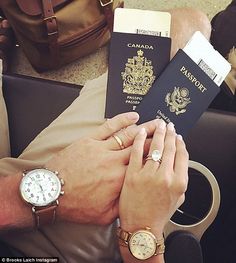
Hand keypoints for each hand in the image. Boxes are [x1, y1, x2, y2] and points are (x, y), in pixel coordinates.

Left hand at [46, 112, 158, 224]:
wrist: (51, 194)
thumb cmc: (76, 205)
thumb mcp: (104, 215)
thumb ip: (123, 204)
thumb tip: (136, 195)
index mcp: (120, 180)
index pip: (145, 164)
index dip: (158, 156)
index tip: (167, 150)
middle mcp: (114, 161)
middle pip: (141, 147)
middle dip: (157, 138)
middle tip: (167, 131)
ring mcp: (102, 148)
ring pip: (128, 135)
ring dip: (144, 128)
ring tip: (156, 122)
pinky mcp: (89, 141)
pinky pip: (109, 127)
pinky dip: (122, 120)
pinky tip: (132, 116)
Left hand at [119, 120, 188, 236]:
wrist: (139, 228)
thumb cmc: (156, 216)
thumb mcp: (177, 201)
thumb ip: (179, 182)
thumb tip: (177, 167)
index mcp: (178, 183)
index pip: (182, 155)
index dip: (180, 143)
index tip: (178, 137)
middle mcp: (164, 176)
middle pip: (169, 148)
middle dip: (170, 134)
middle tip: (169, 125)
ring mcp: (147, 174)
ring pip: (154, 146)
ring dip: (157, 132)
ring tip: (158, 124)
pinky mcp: (131, 173)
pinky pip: (135, 151)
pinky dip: (139, 139)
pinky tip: (141, 131)